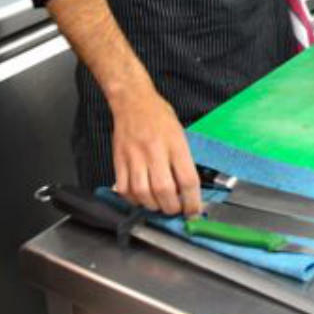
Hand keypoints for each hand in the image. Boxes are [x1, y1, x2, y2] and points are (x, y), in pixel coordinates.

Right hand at [111, 84, 201, 215]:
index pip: (187, 180)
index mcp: (175, 144)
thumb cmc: (160, 116)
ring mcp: (135, 157)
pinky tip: (141, 198)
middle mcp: (155, 151)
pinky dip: (133, 200)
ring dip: (153, 206)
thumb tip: (188, 188)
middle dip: (172, 207)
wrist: (133, 102)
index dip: (192, 201)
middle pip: (164, 190)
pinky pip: (124, 188)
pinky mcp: (119, 160)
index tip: (194, 210)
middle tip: (176, 210)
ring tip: (159, 206)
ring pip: (143, 193)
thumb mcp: (181, 134)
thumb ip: (183, 160)